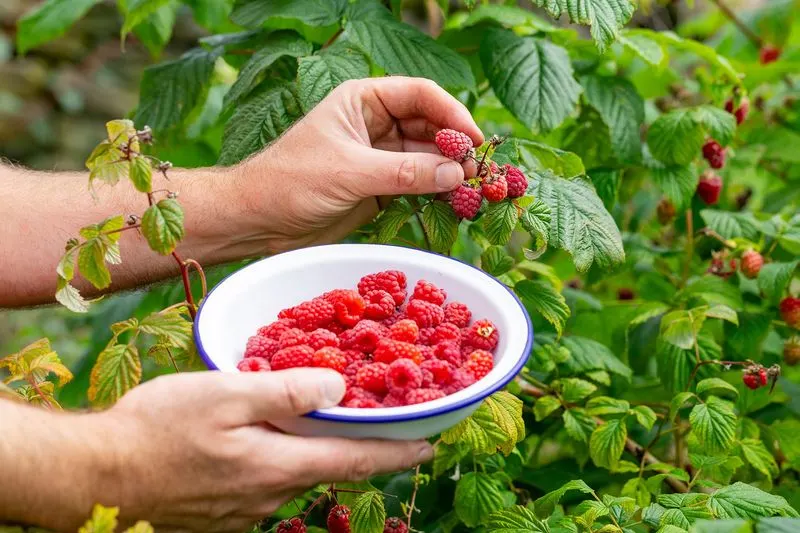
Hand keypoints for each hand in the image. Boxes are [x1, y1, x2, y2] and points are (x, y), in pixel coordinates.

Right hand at [97, 369, 431, 531]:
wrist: (94, 477)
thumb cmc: (156, 429)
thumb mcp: (225, 393)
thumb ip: (287, 391)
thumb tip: (339, 389)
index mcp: (279, 466)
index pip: (358, 461)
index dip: (399, 451)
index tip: (430, 445)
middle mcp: (271, 496)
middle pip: (330, 468)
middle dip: (359, 448)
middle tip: (378, 422)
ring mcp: (246, 511)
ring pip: (296, 475)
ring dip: (315, 452)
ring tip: (317, 424)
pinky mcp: (223, 514)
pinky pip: (266, 484)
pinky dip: (281, 461)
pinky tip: (264, 442)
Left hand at [234, 76, 483, 252]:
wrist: (258, 220)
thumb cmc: (291, 182)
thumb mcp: (349, 172)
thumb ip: (404, 172)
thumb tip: (456, 174)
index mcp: (363, 100)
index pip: (421, 95)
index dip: (453, 115)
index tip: (475, 141)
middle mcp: (376, 124)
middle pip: (431, 126)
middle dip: (456, 147)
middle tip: (481, 173)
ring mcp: (380, 156)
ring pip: (428, 158)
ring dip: (450, 173)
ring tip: (474, 191)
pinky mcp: (381, 187)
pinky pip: (418, 184)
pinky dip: (437, 193)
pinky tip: (455, 203)